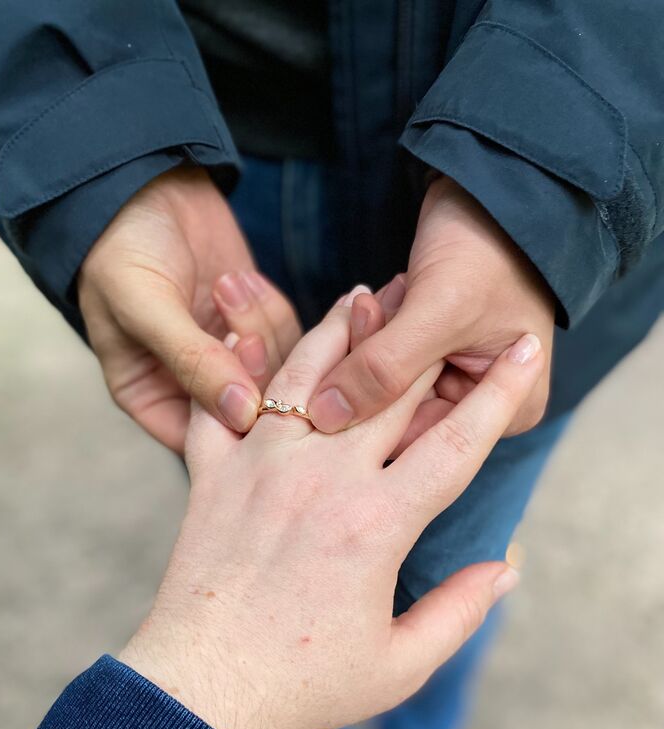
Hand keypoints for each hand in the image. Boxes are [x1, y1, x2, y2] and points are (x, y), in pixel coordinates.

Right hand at [78, 166, 300, 452]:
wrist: (144, 182)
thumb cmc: (122, 247)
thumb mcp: (146, 305)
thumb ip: (193, 361)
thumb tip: (242, 415)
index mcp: (150, 397)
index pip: (202, 441)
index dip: (230, 418)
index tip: (238, 370)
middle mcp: (191, 387)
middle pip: (249, 412)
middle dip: (253, 368)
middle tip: (242, 326)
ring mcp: (229, 357)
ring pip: (276, 374)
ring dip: (261, 326)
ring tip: (227, 282)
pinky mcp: (258, 325)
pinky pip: (290, 340)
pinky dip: (274, 310)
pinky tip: (245, 279)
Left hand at [120, 288, 544, 728]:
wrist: (201, 690)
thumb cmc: (303, 686)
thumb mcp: (400, 664)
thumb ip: (461, 612)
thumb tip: (507, 567)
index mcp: (377, 523)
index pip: (457, 441)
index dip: (501, 394)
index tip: (526, 353)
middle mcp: (320, 479)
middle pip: (388, 388)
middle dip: (427, 341)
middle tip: (445, 304)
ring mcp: (260, 468)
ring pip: (307, 374)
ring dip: (341, 331)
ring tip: (364, 297)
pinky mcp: (211, 475)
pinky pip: (222, 403)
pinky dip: (233, 363)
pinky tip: (240, 326)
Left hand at [308, 174, 554, 438]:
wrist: (493, 185)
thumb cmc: (486, 244)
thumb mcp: (437, 309)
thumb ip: (383, 369)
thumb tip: (325, 418)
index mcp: (509, 410)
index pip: (422, 437)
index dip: (377, 405)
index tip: (353, 357)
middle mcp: (481, 404)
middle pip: (398, 416)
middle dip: (369, 369)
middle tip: (365, 312)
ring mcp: (453, 379)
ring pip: (383, 388)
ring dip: (364, 347)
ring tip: (369, 300)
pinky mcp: (426, 355)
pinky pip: (381, 362)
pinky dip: (366, 335)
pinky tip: (364, 303)